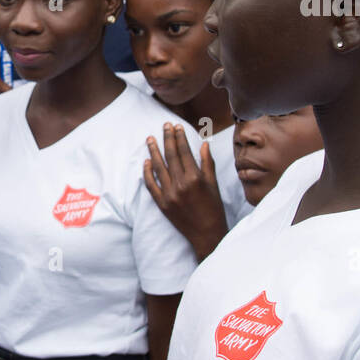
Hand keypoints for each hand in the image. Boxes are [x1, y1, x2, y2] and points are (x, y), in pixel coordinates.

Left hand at [142, 122, 228, 259]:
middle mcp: (181, 184)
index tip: (176, 126)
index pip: (184, 152)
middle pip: (171, 156)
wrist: (206, 233)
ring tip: (150, 139)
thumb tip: (204, 144)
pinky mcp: (161, 203)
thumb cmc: (213, 208)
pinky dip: (147, 172)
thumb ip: (207, 163)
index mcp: (195, 178)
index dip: (180, 137)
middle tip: (164, 126)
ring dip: (153, 151)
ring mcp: (169, 194)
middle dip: (167, 139)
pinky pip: (151, 185)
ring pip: (158, 167)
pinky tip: (146, 162)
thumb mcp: (213, 184)